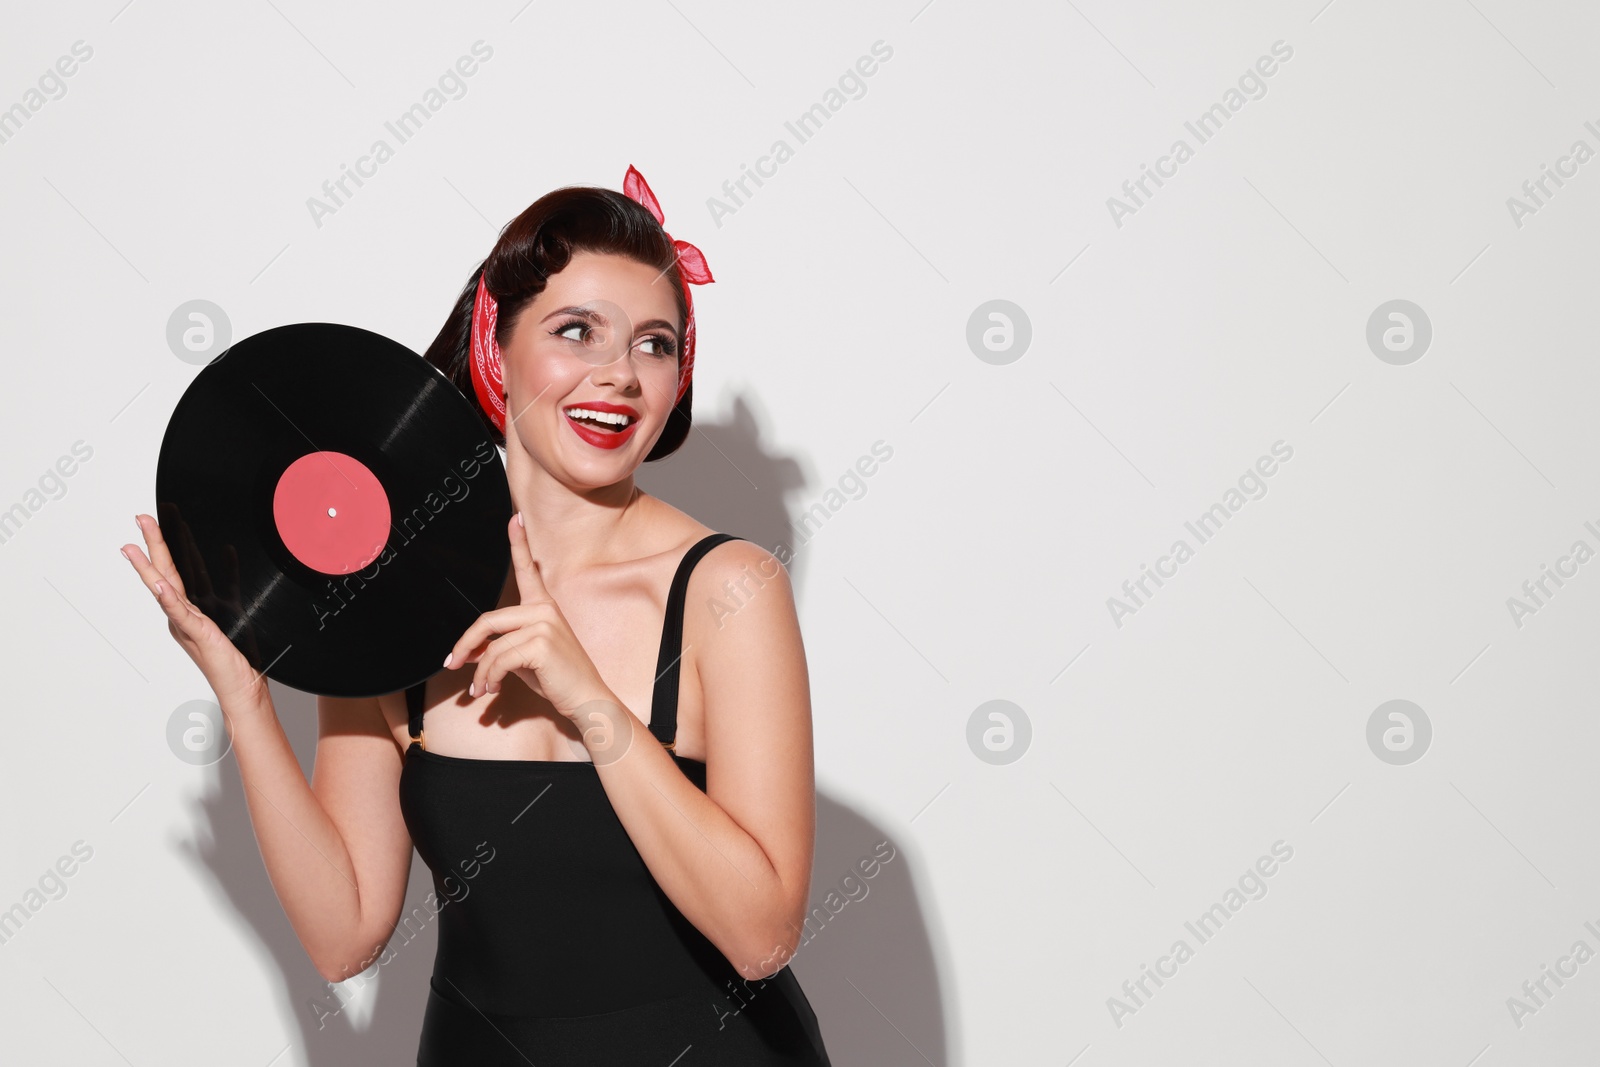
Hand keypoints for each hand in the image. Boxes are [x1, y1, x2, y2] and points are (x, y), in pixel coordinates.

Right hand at [123, 510, 267, 705]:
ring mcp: (188, 625)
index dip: (163, 546)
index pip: (173, 570)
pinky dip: (169, 599)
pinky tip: (158, 585)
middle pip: (164, 572)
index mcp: (189, 609)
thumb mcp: (233, 608)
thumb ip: (227, 583)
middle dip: (152, 544)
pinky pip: (182, 615)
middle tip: (140, 519)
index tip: (152, 524)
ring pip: (164, 589)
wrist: (243, 686)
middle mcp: (183, 615)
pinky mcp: (200, 635)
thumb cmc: (237, 653)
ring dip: (150, 567)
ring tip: (134, 547)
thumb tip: (228, 552)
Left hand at [445, 514, 613, 719]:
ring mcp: (543, 624)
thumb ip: (500, 646)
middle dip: (465, 645)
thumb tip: (467, 652)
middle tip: (452, 664)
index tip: (515, 519)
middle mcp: (544, 609)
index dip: (519, 542)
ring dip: (480, 672)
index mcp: (543, 606)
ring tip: (480, 688)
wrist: (586, 697)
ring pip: (492, 646)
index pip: (528, 569)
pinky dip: (489, 677)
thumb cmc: (557, 677)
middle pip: (488, 620)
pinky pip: (499, 659)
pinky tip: (492, 689)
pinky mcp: (540, 644)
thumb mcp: (524, 657)